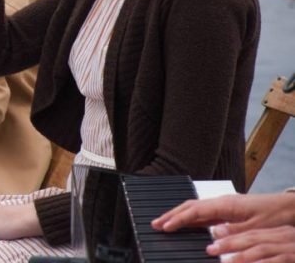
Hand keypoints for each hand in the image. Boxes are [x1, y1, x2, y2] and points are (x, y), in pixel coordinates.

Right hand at [153, 192, 294, 233]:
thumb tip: (210, 234)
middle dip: (171, 215)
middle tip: (155, 224)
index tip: (164, 227)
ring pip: (194, 209)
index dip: (178, 219)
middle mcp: (221, 202)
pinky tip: (185, 225)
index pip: (194, 211)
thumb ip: (232, 231)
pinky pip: (203, 214)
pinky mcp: (227, 210)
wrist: (288, 208)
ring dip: (178, 216)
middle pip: (189, 207)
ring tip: (164, 224)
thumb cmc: (274, 216)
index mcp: (225, 204)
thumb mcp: (255, 228)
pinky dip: (190, 219)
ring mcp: (223, 205)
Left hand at [205, 225, 294, 261]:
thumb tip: (237, 250)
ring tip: (226, 261)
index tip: (213, 239)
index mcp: (281, 234)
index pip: (251, 232)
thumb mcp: (282, 251)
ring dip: (242, 255)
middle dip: (230, 243)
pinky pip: (279, 259)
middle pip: (253, 238)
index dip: (231, 235)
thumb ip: (263, 250)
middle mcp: (286, 238)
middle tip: (211, 249)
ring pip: (263, 249)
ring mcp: (293, 248)